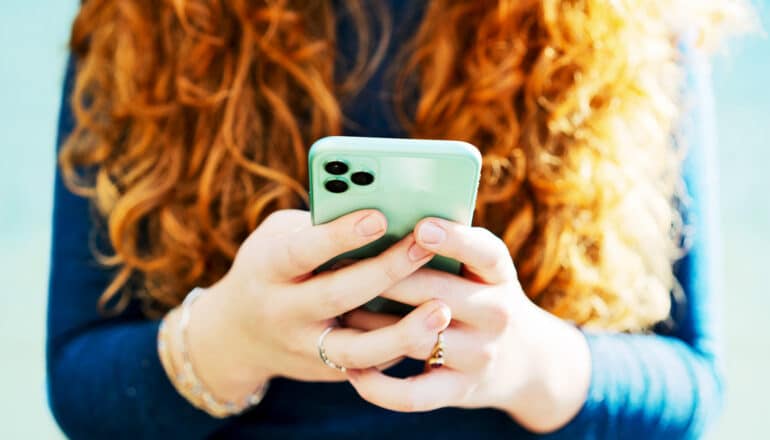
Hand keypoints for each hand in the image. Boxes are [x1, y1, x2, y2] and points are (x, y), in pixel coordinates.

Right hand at [163, 210, 451, 404]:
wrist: (238, 336)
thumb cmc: (270, 267)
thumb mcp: (278, 237)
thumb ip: (319, 225)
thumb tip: (384, 211)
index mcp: (267, 269)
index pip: (302, 252)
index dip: (339, 236)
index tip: (379, 216)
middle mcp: (282, 313)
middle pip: (336, 296)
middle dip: (384, 271)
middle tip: (424, 246)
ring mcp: (305, 349)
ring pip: (357, 350)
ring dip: (403, 333)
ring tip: (442, 309)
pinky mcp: (328, 372)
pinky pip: (371, 365)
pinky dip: (403, 347)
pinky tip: (434, 329)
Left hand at [343, 218, 591, 432]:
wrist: (521, 359)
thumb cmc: (477, 296)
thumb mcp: (478, 269)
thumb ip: (444, 247)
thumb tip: (381, 220)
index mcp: (498, 274)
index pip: (485, 253)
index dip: (455, 240)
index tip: (421, 228)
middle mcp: (496, 313)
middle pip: (436, 292)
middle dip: (386, 278)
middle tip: (339, 263)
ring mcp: (480, 355)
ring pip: (417, 338)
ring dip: (371, 325)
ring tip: (338, 312)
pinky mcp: (460, 390)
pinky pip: (413, 394)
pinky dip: (379, 386)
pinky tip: (353, 370)